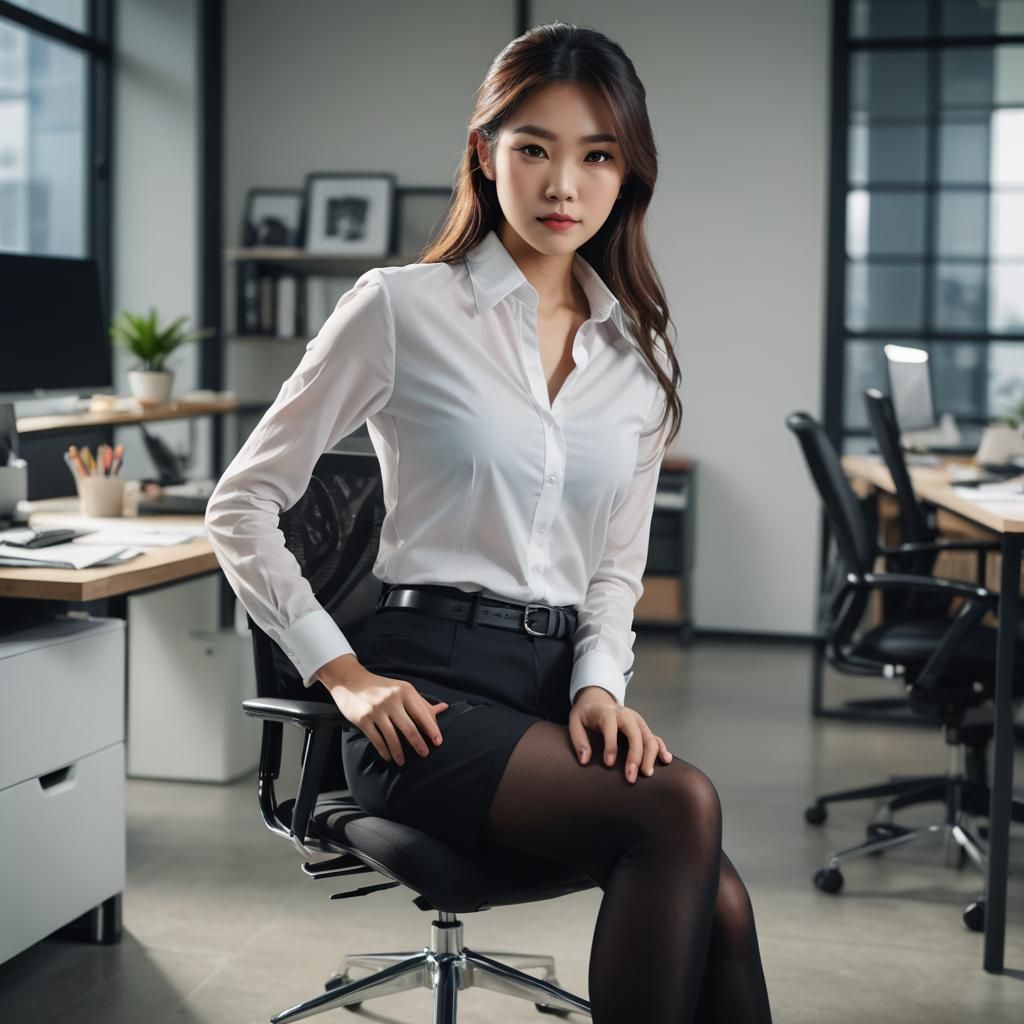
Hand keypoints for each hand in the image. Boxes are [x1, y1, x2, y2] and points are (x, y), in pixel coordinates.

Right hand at [318, 655, 447, 767]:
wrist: (351, 681)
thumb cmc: (381, 687)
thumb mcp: (402, 689)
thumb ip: (421, 702)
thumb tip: (444, 708)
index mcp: (405, 691)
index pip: (423, 714)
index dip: (432, 730)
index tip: (438, 742)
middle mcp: (392, 700)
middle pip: (409, 728)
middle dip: (418, 744)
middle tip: (425, 754)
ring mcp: (376, 710)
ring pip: (392, 737)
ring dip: (399, 753)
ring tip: (403, 761)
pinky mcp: (363, 719)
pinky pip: (377, 740)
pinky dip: (384, 751)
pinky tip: (389, 756)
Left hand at [568, 686, 671, 783]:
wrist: (598, 702)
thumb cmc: (586, 716)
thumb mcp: (575, 722)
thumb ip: (579, 740)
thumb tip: (584, 760)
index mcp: (607, 712)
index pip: (611, 726)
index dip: (611, 745)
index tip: (608, 764)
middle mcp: (625, 714)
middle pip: (635, 733)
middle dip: (635, 756)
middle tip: (631, 777)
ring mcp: (637, 721)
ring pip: (649, 737)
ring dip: (650, 756)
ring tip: (646, 774)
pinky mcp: (643, 728)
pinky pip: (655, 738)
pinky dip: (661, 748)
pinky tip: (665, 760)